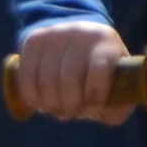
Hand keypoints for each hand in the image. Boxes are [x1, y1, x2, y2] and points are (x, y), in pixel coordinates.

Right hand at [11, 19, 137, 123]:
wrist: (77, 38)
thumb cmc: (101, 70)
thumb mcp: (119, 82)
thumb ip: (118, 104)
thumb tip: (98, 111)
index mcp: (106, 42)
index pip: (99, 69)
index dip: (95, 95)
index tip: (93, 109)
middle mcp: (80, 33)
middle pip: (69, 79)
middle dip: (70, 105)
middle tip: (71, 113)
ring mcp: (55, 34)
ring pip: (46, 80)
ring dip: (51, 104)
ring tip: (57, 110)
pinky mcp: (34, 40)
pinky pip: (27, 76)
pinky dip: (33, 97)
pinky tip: (42, 104)